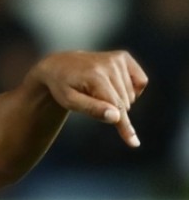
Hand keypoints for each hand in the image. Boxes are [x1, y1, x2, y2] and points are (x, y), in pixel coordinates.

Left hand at [28, 50, 148, 146]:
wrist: (59, 65)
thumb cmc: (62, 87)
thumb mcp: (69, 101)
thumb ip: (91, 109)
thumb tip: (116, 116)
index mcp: (95, 76)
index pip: (116, 106)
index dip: (124, 126)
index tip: (134, 143)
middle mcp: (109, 64)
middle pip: (124, 103)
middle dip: (112, 110)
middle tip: (91, 100)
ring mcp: (117, 59)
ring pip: (131, 95)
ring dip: (118, 100)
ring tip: (97, 91)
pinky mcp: (123, 57)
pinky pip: (141, 82)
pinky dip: (131, 90)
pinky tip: (114, 86)